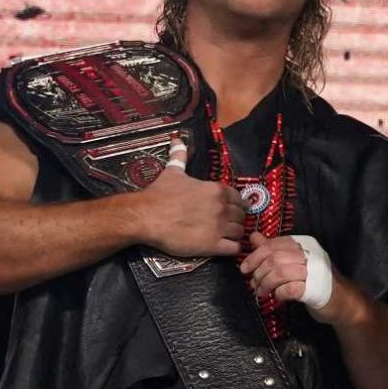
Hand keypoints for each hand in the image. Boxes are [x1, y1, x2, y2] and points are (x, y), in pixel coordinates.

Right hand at [134, 136, 245, 260]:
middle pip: (241, 216)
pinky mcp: (213, 246)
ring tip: (224, 236)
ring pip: (240, 232)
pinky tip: (223, 246)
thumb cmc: (159, 194)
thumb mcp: (172, 172)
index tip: (227, 209)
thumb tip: (177, 140)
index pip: (238, 198)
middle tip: (225, 224)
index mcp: (216, 190)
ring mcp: (219, 227)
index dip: (234, 204)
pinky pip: (234, 248)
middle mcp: (222, 207)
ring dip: (234, 234)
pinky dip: (232, 248)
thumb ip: (179, 156)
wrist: (146, 216)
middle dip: (235, 220)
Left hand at [241, 235, 339, 314]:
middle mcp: (311, 253)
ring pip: (280, 272)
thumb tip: (253, 237)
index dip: (255, 256)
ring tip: (261, 292)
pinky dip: (279, 293)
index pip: (274, 244)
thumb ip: (274, 249)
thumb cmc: (316, 281)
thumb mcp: (294, 261)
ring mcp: (315, 271)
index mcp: (305, 243)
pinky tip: (278, 297)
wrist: (343, 302)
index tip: (245, 268)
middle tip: (254, 284)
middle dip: (259, 272)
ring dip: (266, 284)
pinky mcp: (316, 289)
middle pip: (275, 258)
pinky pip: (289, 289)